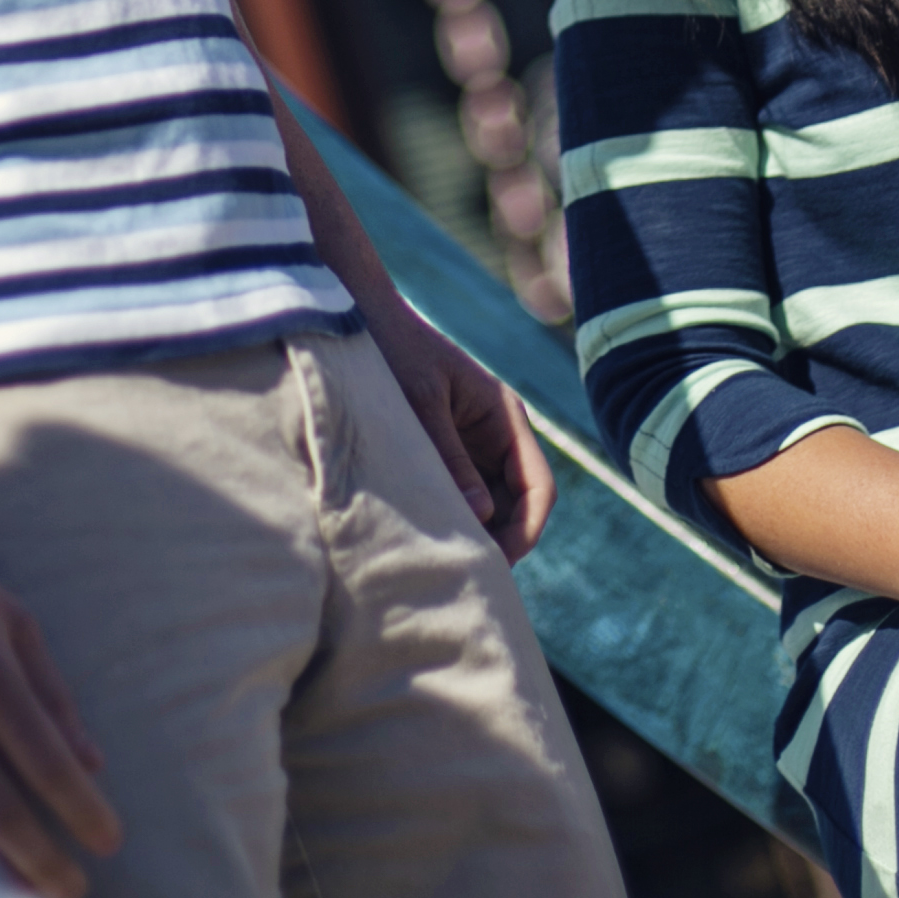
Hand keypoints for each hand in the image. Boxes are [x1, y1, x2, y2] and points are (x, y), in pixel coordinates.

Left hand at [367, 303, 558, 559]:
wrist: (360, 323)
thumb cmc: (396, 351)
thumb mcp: (422, 403)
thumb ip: (450, 457)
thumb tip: (481, 517)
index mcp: (505, 417)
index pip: (538, 486)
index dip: (528, 528)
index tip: (502, 561)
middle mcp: (496, 436)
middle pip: (517, 505)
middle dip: (502, 540)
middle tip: (468, 574)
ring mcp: (471, 447)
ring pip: (490, 507)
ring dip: (477, 534)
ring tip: (446, 563)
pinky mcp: (444, 455)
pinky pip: (460, 497)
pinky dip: (452, 520)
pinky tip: (428, 540)